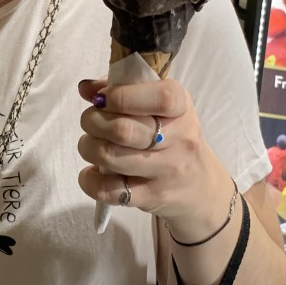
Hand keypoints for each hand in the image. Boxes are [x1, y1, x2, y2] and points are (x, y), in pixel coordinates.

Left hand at [76, 76, 228, 227]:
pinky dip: (89, 180)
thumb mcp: (159, 107)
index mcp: (182, 108)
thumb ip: (123, 89)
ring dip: (88, 148)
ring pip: (111, 156)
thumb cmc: (172, 136)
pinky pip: (109, 190)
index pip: (160, 98)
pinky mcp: (152, 197)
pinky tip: (91, 173)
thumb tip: (86, 88)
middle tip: (89, 122)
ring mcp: (167, 171)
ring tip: (90, 145)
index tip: (102, 98)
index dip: (122, 96)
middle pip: (123, 129)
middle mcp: (179, 139)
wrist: (200, 186)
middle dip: (92, 121)